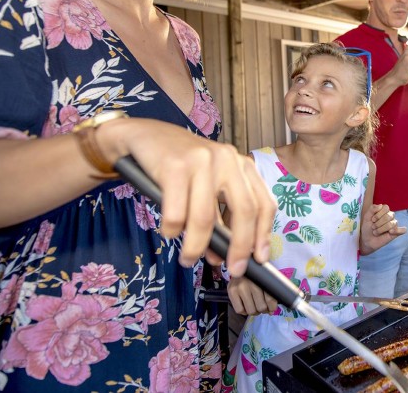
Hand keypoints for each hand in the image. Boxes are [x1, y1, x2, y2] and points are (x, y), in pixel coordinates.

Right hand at [98, 117, 276, 275]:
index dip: (264, 234)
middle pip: (244, 211)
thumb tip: (224, 255)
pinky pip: (176, 213)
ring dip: (197, 246)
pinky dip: (172, 230)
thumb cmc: (179, 166)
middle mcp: (227, 159)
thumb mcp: (208, 185)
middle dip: (239, 247)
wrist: (143, 137)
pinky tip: (169, 232)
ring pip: (205, 217)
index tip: (260, 259)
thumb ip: (220, 216)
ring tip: (188, 258)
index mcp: (241, 164)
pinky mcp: (175, 165)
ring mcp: (202, 160)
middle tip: (231, 269)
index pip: (264, 203)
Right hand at [227, 276, 277, 315]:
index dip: (272, 307)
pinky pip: (239, 310)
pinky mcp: (231, 291)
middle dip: (264, 310)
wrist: (240, 264)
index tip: (271, 307)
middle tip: (263, 306)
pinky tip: (246, 306)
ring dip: (255, 311)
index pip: (270, 299)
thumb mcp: (266, 278)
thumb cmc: (256, 274)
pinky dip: (244, 311)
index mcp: (263, 278)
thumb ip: (271, 290)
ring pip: (251, 310)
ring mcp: (240, 287)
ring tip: (255, 306)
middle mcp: (251, 282)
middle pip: (261, 307)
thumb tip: (272, 310)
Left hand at [361, 204, 405, 254]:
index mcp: (384, 211)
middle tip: (373, 227)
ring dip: (381, 229)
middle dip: (378, 223)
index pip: (386, 208)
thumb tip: (381, 205)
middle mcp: (391, 216)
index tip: (372, 220)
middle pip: (388, 216)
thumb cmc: (367, 227)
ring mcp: (394, 224)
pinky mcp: (397, 233)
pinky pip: (403, 230)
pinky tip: (390, 232)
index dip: (378, 214)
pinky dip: (398, 230)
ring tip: (376, 232)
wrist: (366, 239)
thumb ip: (372, 209)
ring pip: (391, 224)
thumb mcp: (366, 217)